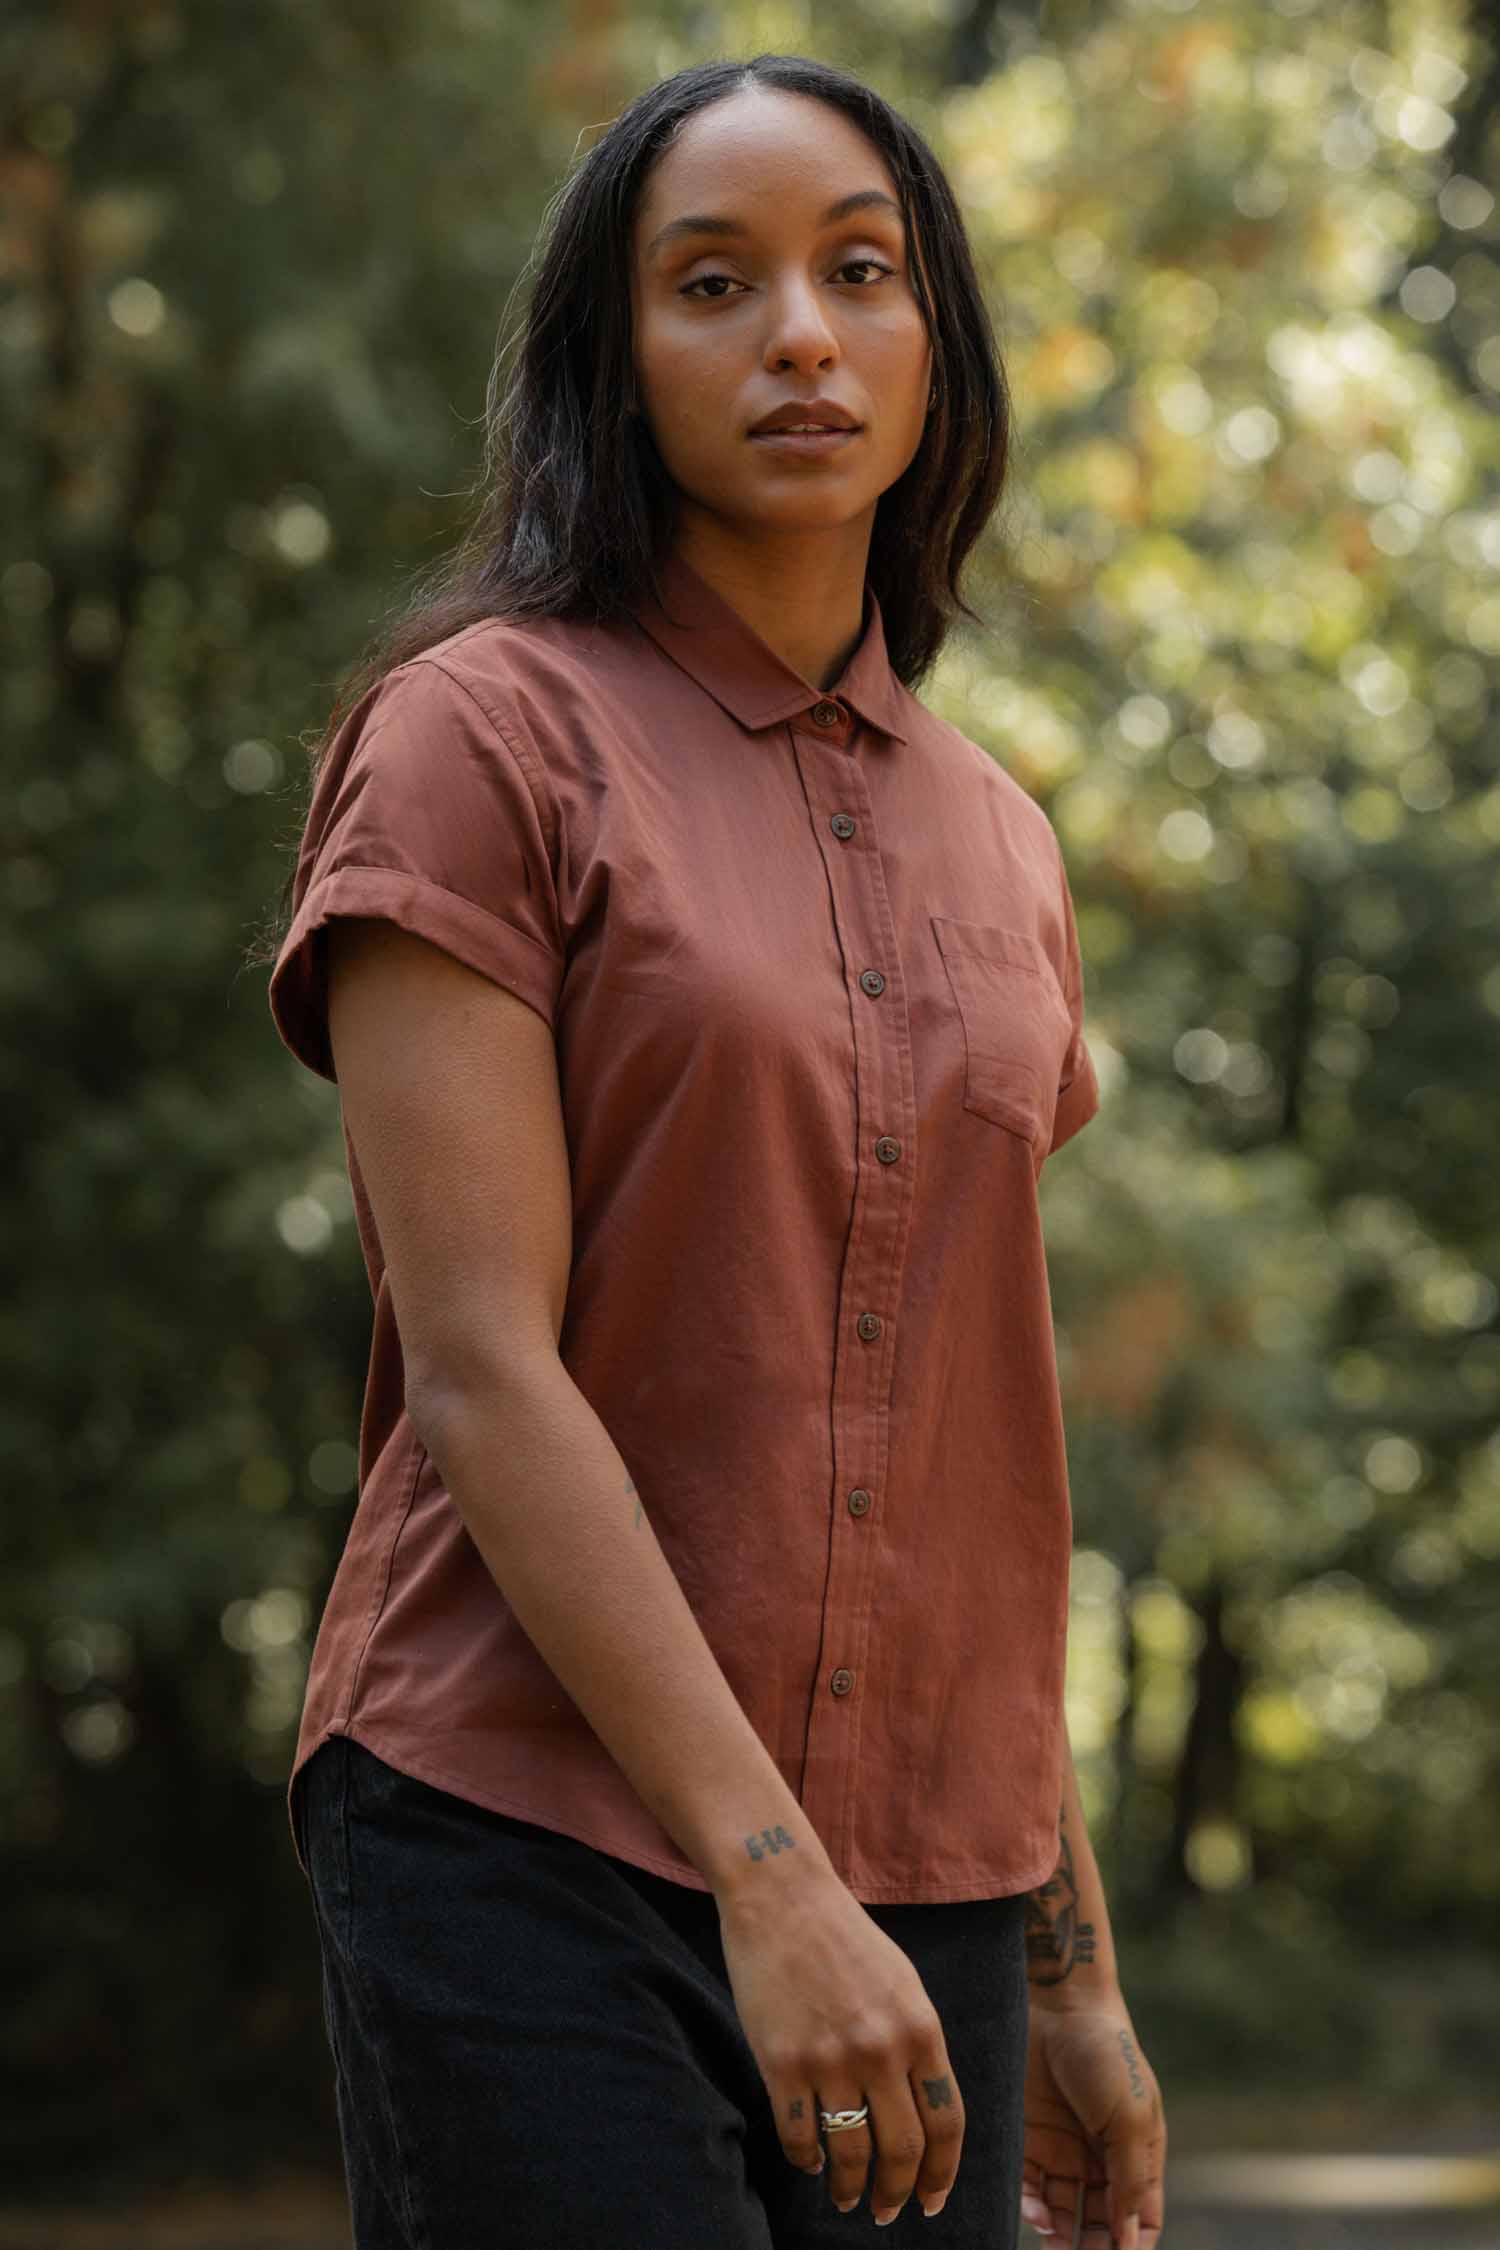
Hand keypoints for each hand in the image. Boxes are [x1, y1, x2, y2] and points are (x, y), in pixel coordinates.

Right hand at [716, 1866, 965, 2224]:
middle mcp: (882, 2049)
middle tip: (886, 2211)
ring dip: (850, 2188)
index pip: (947, 2123)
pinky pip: (800, 2136)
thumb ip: (917, 2042)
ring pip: (851, 2154)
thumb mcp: (902, 1983)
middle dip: (898, 2193)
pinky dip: (806, 2159)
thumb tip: (924, 2108)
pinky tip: (810, 2161)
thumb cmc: (844, 1936)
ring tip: (846, 2197)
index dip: (943, 2173)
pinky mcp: (783, 2062)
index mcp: (920, 2028)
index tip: (932, 2201)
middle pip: (904, 2150)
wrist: (782, 1895)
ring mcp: (831, 2059)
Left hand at [1019, 1993, 1165, 2249]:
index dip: (1132, 2247)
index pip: (1140, 2219)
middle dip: (1091, 2249)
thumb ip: (1129, 2180)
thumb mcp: (1130, 2119)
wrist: (1059, 2002)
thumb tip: (1127, 2241)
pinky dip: (1031, 2207)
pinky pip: (1029, 2186)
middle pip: (1100, 2223)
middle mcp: (1101, 2158)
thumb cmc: (1107, 2055)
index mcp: (1137, 2154)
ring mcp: (1063, 2148)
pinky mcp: (1028, 2136)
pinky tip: (1034, 2213)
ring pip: (1063, 2212)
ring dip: (1060, 2237)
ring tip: (1054, 2247)